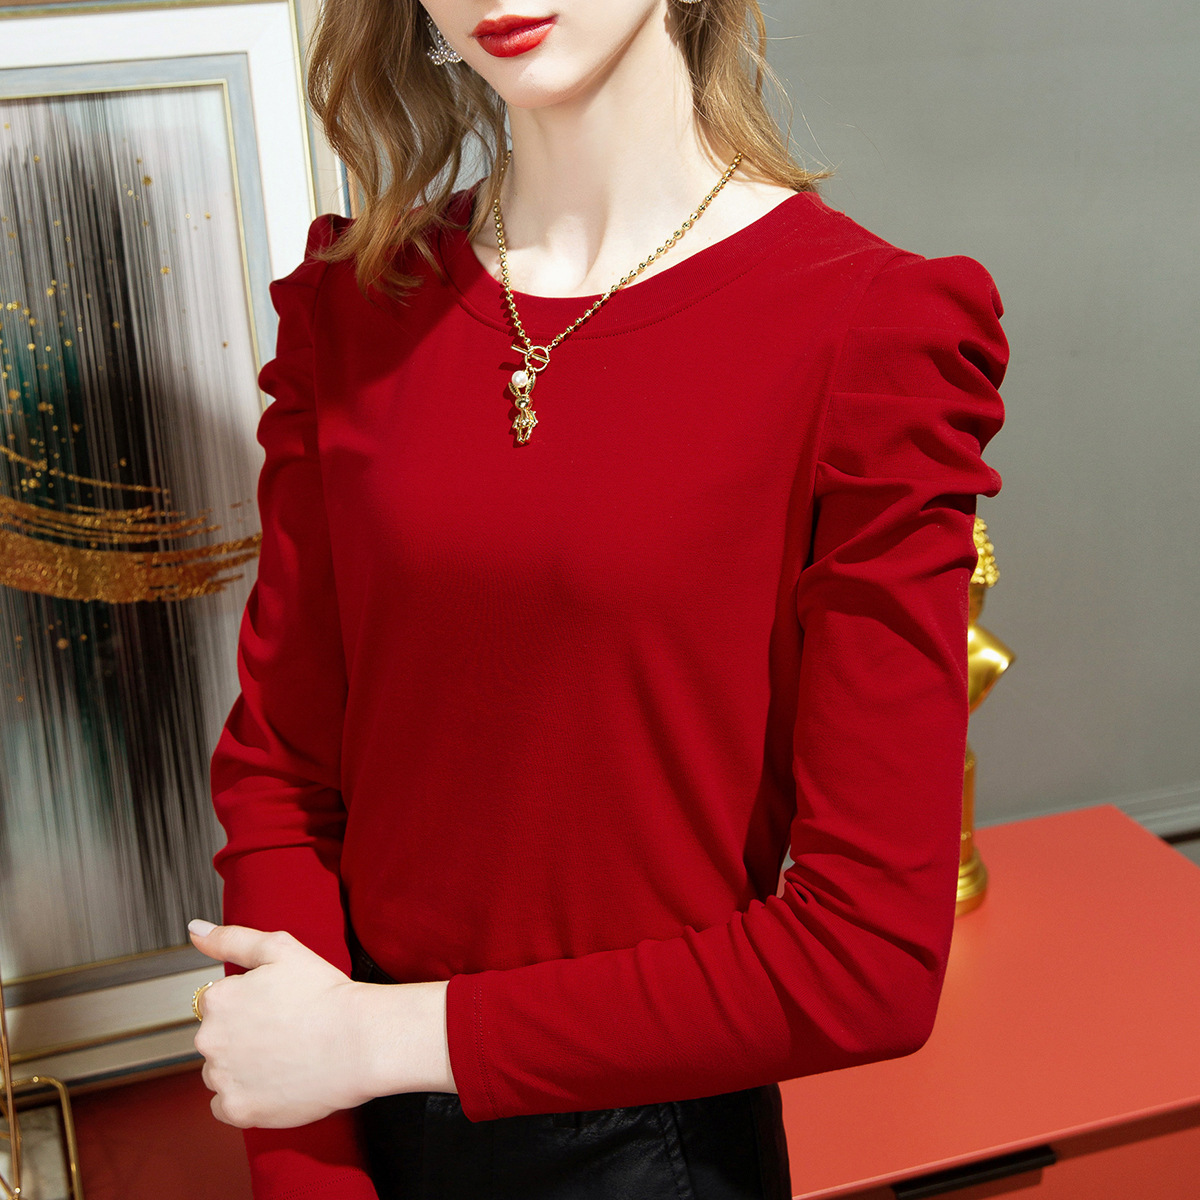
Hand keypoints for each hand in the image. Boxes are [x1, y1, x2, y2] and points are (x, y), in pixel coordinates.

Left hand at [187, 920, 452, 1128]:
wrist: (358, 1041)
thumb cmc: (324, 993)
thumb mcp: (280, 949)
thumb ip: (231, 939)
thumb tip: (195, 930)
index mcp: (217, 1000)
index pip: (216, 1004)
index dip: (249, 1003)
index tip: (275, 1007)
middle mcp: (210, 1040)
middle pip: (216, 1039)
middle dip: (241, 1035)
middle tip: (284, 1030)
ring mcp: (222, 1078)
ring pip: (220, 1072)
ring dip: (242, 1067)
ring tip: (284, 1056)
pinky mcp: (238, 1110)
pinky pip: (226, 1106)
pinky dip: (246, 1098)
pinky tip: (275, 1082)